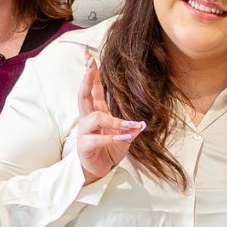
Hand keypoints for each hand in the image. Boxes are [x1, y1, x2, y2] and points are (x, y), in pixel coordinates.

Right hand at [72, 52, 145, 183]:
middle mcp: (88, 119)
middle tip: (89, 65)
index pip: (93, 88)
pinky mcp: (85, 145)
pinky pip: (98, 139)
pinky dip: (113, 138)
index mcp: (97, 112)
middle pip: (84, 95)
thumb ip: (130, 129)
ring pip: (95, 118)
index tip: (90, 57)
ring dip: (113, 121)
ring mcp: (85, 132)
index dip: (92, 73)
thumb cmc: (108, 150)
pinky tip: (124, 138)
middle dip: (87, 79)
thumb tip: (142, 124)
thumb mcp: (124, 137)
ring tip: (128, 126)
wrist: (98, 169)